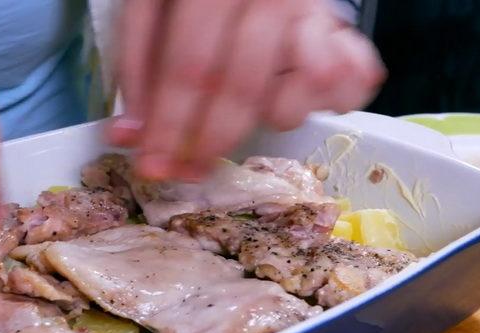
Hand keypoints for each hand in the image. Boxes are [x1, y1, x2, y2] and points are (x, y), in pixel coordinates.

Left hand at [110, 0, 384, 180]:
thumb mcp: (151, 7)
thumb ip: (138, 65)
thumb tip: (128, 135)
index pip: (189, 68)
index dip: (168, 125)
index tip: (152, 167)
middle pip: (241, 88)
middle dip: (209, 142)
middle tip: (188, 170)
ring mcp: (311, 12)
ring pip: (302, 88)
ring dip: (272, 117)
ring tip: (249, 110)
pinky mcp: (339, 28)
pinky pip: (351, 80)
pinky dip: (332, 102)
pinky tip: (296, 94)